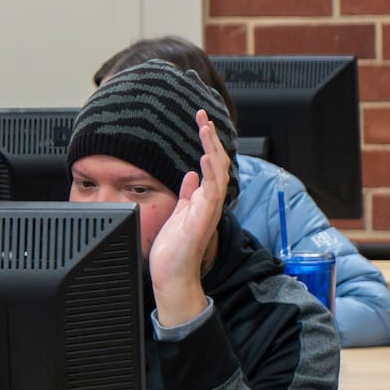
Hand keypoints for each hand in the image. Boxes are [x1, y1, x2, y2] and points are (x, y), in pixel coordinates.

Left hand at [149, 110, 229, 325]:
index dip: (206, 142)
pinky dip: (210, 173)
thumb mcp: (178, 213)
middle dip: (210, 138)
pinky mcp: (204, 217)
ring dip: (211, 148)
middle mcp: (209, 201)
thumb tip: (190, 175)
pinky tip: (204, 157)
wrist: (172, 274)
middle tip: (202, 115)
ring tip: (205, 127)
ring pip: (217, 171)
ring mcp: (209, 208)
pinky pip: (212, 191)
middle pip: (216, 162)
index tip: (200, 122)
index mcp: (203, 198)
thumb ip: (187, 194)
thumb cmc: (174, 249)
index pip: (209, 164)